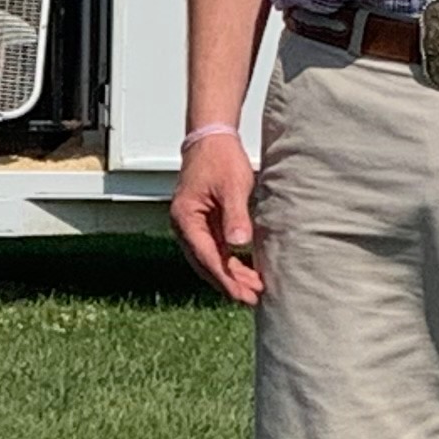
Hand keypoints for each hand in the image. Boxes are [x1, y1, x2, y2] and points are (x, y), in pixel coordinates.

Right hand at [169, 128, 262, 304]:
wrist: (212, 139)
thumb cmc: (220, 158)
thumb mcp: (232, 186)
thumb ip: (235, 215)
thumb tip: (239, 243)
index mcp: (185, 218)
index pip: (206, 256)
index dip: (225, 278)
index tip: (242, 294)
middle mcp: (184, 226)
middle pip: (205, 263)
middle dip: (229, 283)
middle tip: (252, 299)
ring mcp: (193, 226)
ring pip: (211, 259)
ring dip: (231, 275)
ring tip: (253, 289)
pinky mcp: (204, 224)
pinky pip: (216, 249)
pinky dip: (230, 262)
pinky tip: (246, 272)